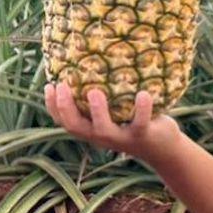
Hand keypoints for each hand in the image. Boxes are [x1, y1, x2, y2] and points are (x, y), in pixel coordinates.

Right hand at [44, 83, 181, 161]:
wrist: (163, 149)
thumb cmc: (134, 122)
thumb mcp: (116, 112)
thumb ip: (105, 96)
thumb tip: (93, 63)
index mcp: (92, 130)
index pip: (65, 122)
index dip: (52, 106)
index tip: (49, 85)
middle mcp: (101, 137)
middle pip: (75, 127)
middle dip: (65, 107)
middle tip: (62, 85)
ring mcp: (121, 138)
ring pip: (103, 129)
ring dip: (98, 111)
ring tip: (94, 91)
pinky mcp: (142, 135)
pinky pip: (140, 123)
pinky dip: (141, 109)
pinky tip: (143, 94)